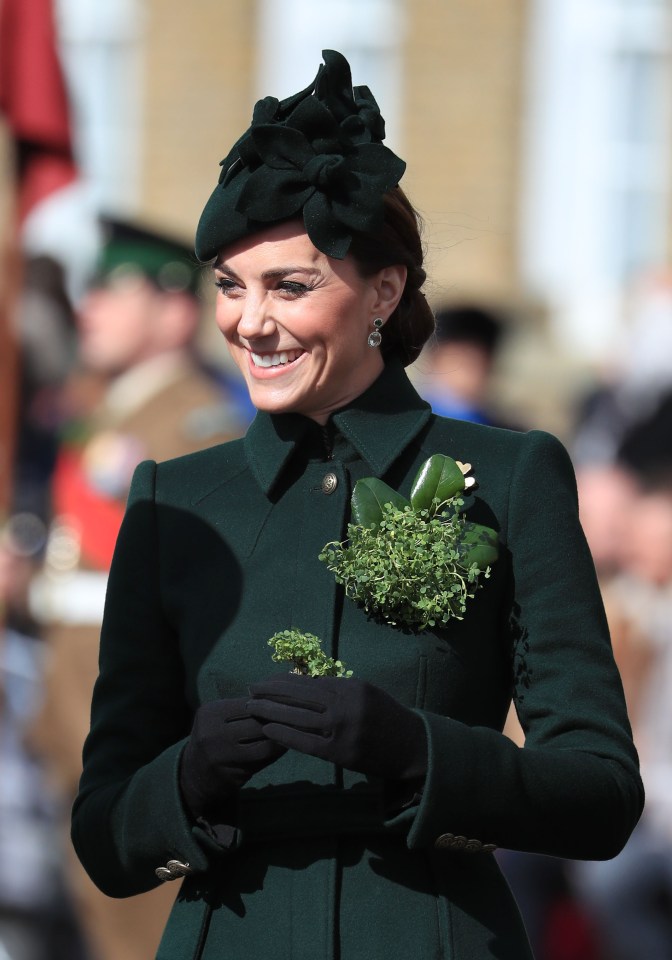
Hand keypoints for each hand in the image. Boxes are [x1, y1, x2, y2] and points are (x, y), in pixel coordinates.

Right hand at [179, 698, 285, 818]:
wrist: (193, 774)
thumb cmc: (214, 738)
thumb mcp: (220, 718)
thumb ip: (246, 710)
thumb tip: (282, 698)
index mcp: (210, 713)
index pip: (249, 704)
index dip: (271, 702)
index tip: (292, 701)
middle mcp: (212, 734)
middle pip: (257, 724)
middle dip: (280, 720)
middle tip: (301, 716)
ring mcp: (222, 758)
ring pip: (264, 745)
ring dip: (282, 738)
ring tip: (295, 731)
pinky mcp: (232, 776)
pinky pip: (263, 762)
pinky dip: (276, 753)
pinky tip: (285, 746)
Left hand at [246, 675, 426, 782]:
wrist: (411, 747)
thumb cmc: (385, 717)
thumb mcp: (365, 693)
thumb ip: (337, 689)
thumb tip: (304, 685)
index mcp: (351, 687)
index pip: (310, 681)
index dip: (283, 680)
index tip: (265, 680)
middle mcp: (346, 705)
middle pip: (300, 695)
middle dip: (271, 691)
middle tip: (250, 689)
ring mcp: (342, 729)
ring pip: (299, 717)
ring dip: (271, 711)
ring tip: (251, 707)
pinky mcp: (340, 753)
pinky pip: (306, 742)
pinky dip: (284, 734)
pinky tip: (268, 729)